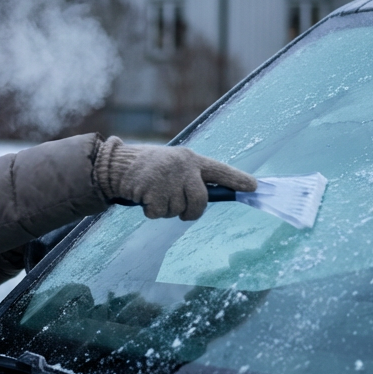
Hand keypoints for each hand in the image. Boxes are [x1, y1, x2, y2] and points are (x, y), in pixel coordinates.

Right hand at [94, 137, 256, 220]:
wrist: (118, 165)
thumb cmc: (151, 169)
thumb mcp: (175, 166)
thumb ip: (193, 179)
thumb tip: (217, 197)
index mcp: (191, 160)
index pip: (219, 170)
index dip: (237, 179)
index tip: (254, 187)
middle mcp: (183, 166)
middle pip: (200, 201)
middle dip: (190, 211)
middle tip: (179, 209)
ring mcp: (167, 178)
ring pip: (177, 210)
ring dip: (165, 209)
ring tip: (154, 193)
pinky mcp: (152, 190)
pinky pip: (159, 213)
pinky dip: (151, 211)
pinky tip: (144, 196)